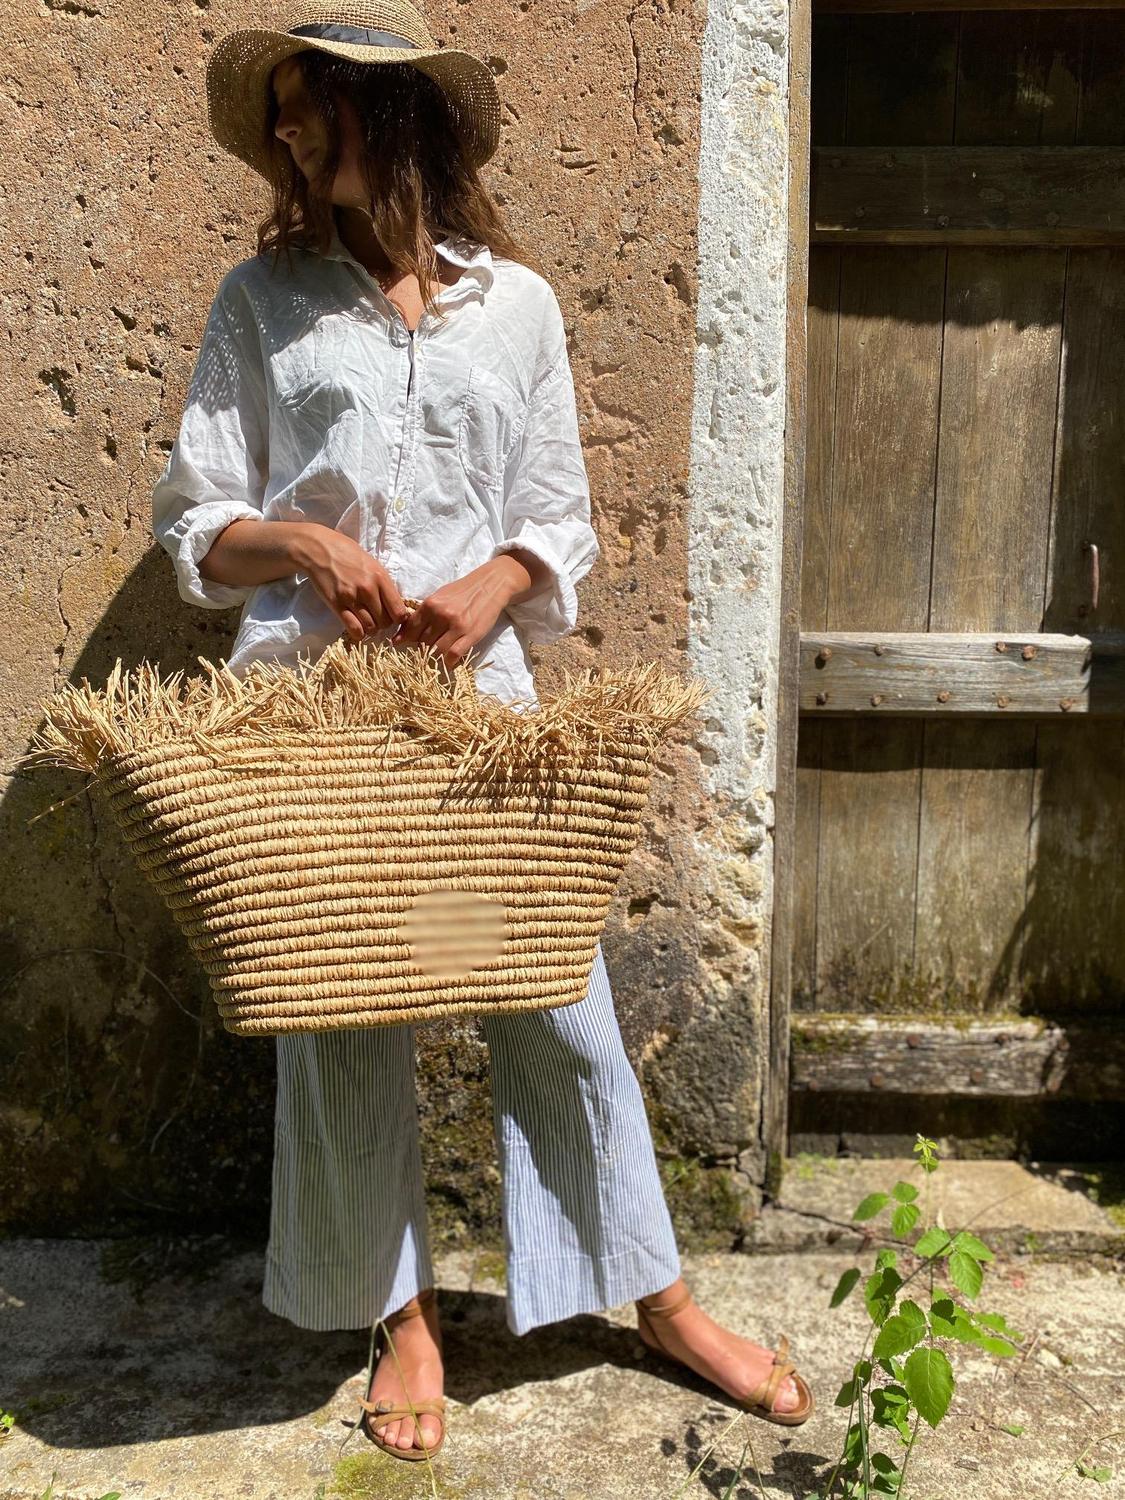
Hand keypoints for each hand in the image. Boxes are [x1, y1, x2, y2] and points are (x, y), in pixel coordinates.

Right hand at [290, 524, 411, 644]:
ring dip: (371, 629)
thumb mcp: (372, 564)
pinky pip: (354, 629)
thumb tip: (396, 604)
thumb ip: (384, 584)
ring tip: (367, 621)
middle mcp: (368, 589)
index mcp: (380, 578)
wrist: (319, 549)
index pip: (399, 611)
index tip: (394, 616)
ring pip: (371, 628)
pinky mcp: (336, 604)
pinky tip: (358, 628)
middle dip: (384, 624)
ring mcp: (352, 598)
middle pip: (386, 622)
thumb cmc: (347, 554)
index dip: (399, 618)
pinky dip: (359, 633)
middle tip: (377, 617)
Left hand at [391, 558, 530, 667]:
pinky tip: (448, 661)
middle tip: (425, 648)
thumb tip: (404, 630)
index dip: (405, 638)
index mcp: (431, 604)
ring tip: (438, 653)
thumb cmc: (463, 591)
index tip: (399, 644)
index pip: (411, 628)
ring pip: (437, 650)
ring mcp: (457, 626)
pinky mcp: (471, 635)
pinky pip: (453, 655)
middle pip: (423, 642)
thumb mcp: (440, 596)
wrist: (490, 585)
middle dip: (421, 647)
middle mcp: (442, 615)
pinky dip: (448, 662)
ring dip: (435, 655)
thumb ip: (424, 612)